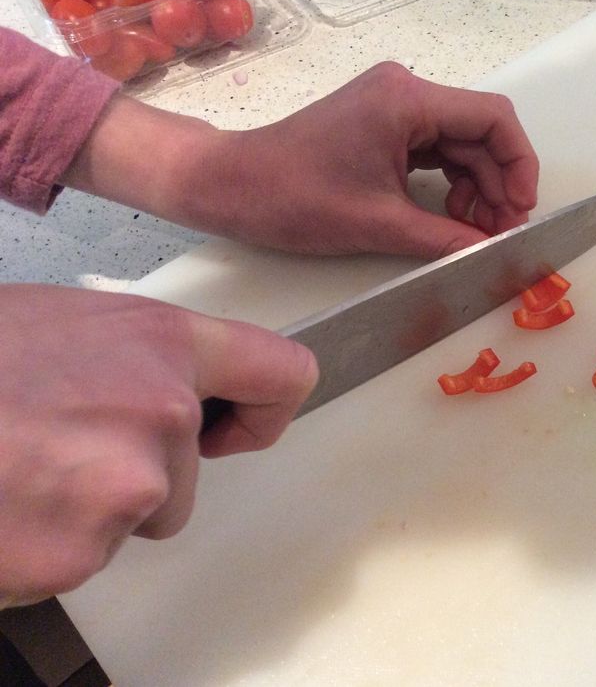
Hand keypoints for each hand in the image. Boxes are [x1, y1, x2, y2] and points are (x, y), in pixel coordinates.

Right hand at [0, 284, 316, 605]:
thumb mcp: (66, 324)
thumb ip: (138, 359)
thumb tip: (174, 388)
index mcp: (161, 343)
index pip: (281, 374)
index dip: (264, 411)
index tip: (236, 430)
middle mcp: (161, 411)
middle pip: (187, 475)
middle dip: (133, 473)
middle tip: (51, 444)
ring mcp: (125, 487)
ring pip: (136, 519)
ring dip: (86, 509)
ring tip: (16, 467)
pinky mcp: (77, 554)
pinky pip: (82, 558)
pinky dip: (45, 544)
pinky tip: (4, 505)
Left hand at [64, 62, 538, 258]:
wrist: (231, 186)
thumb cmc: (293, 198)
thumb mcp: (378, 224)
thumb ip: (444, 239)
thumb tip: (492, 255)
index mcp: (407, 100)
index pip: (493, 119)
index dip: (519, 165)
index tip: (520, 211)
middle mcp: (405, 92)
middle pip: (480, 133)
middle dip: (497, 185)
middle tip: (500, 235)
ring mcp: (393, 107)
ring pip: (460, 144)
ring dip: (476, 188)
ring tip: (475, 233)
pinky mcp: (382, 126)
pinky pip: (435, 151)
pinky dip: (451, 184)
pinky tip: (453, 218)